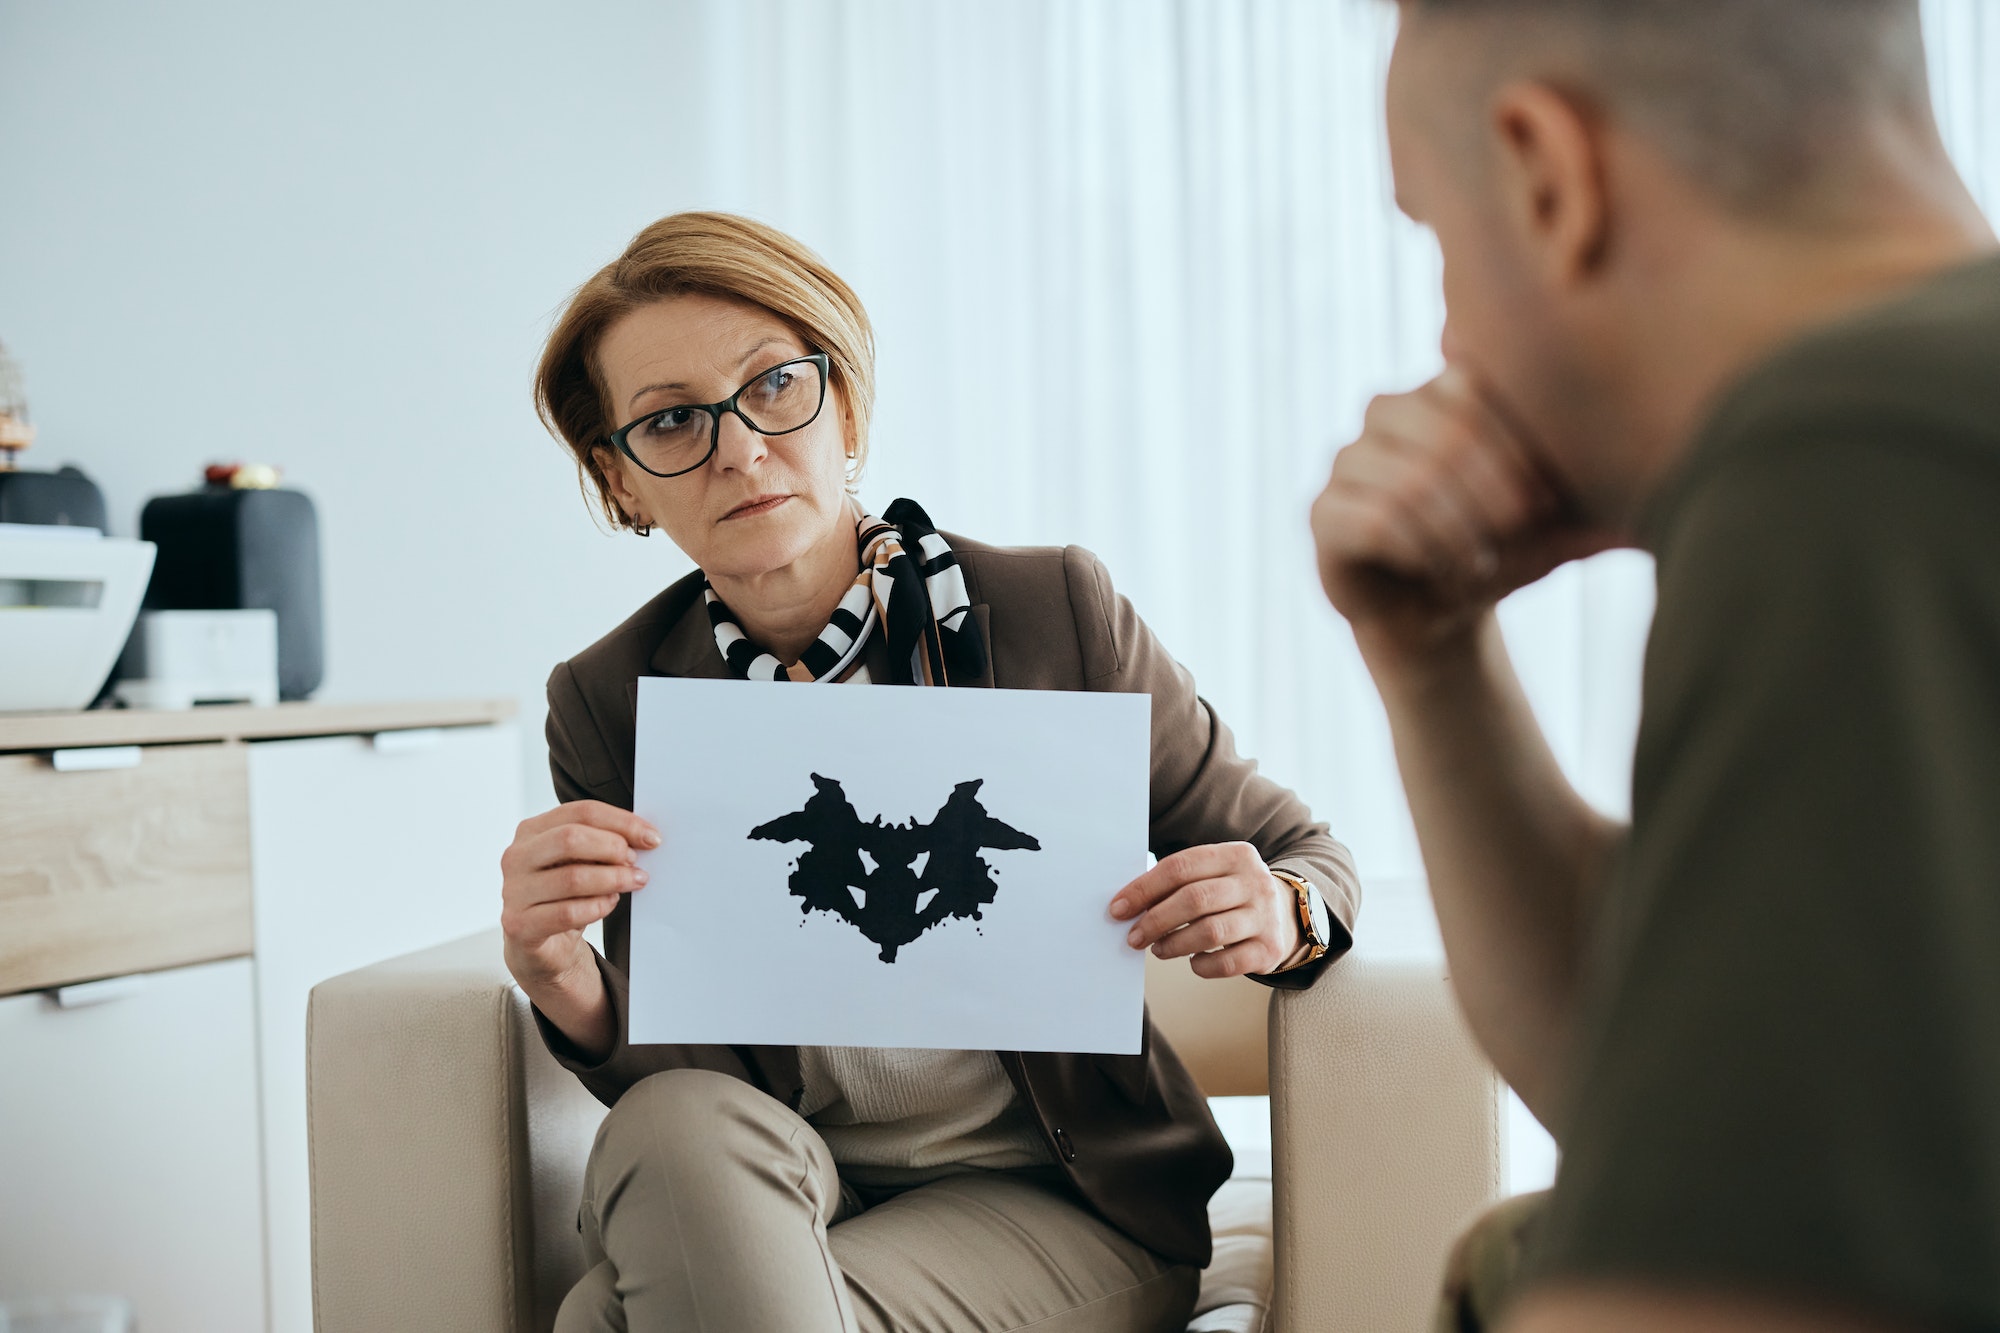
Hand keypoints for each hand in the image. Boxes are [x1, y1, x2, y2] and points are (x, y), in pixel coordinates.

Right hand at [500, 801, 658, 990]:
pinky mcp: (520, 924)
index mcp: (531, 831)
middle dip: (613, 848)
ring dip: (613, 879)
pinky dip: (598, 906)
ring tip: (632, 882)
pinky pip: (568, 913)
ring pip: (572, 877)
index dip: (621, 822)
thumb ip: (601, 844)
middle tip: (636, 862)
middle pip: (571, 838)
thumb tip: (643, 836)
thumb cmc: (564, 897)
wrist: (542, 946)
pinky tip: (610, 902)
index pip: (580, 812)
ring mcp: (514, 891)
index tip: (651, 837)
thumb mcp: (581, 862)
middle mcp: (517, 856)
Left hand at [1109, 843, 1301, 978]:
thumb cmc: (1232, 894)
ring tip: (1158, 949)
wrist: (1286, 915)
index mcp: (1235, 855)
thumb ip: (1178, 882)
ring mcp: (1265, 916)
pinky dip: (1201, 965)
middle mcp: (1255, 882)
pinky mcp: (1269, 949)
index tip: (1118, 909)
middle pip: (1194, 899)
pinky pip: (1226, 962)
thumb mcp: (1214, 874)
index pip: (1180, 867)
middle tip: (1134, 936)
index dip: (1144, 888)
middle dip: (1155, 920)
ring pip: (1210, 932)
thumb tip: (1128, 904)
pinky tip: (1192, 961)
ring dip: (1174, 944)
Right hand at [1310, 366, 1618, 671]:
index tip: (1545, 501)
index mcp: (1440, 388)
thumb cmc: (1505, 551)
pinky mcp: (1321, 515)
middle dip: (1491, 490)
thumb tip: (1691, 480)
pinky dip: (1424, 552)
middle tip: (1522, 532)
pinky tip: (1446, 576)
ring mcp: (1344, 461)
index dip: (1513, 446)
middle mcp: (1384, 412)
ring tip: (1481, 564)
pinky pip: (1375, 521)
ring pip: (1407, 478)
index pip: (1471, 385)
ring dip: (1459, 530)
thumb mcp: (1561, 520)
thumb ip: (1600, 492)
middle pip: (1440, 429)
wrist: (1444, 615)